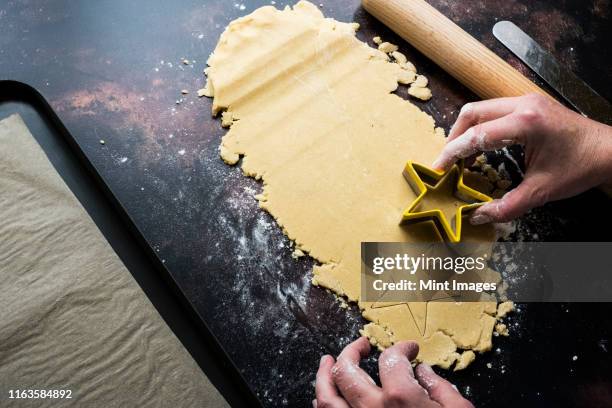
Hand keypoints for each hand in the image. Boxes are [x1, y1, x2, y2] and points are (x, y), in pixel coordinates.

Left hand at [314, 337, 472, 407]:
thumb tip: (424, 372)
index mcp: (400, 399)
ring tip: (327, 361)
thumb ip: (441, 390)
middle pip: (347, 370)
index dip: (401, 348)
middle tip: (361, 345)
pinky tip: (325, 396)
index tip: (408, 349)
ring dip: (324, 374)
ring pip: (326, 396)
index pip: (391, 359)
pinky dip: (322, 404)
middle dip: (351, 351)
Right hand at [431, 94, 611, 223]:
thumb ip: (506, 206)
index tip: (437, 168)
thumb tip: (477, 217)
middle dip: (454, 138)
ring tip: (459, 156)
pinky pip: (493, 110)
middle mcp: (523, 104)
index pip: (476, 135)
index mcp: (526, 123)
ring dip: (465, 131)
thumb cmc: (580, 167)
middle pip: (472, 114)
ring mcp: (526, 100)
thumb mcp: (541, 191)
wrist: (609, 151)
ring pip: (480, 109)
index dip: (452, 153)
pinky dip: (480, 127)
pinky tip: (479, 147)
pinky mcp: (529, 103)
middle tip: (446, 162)